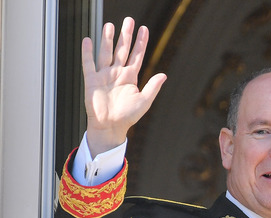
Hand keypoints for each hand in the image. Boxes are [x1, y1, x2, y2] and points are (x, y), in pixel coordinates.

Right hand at [83, 17, 165, 155]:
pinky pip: (89, 63)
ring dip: (108, 39)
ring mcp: (104, 75)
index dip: (141, 42)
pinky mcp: (91, 80)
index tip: (144, 29)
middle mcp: (117, 73)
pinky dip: (87, 52)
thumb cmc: (128, 117)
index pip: (137, 55)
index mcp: (130, 77)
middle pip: (122, 50)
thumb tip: (164, 75)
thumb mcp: (144, 101)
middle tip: (129, 20)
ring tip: (110, 25)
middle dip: (125, 35)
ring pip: (106, 53)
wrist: (110, 126)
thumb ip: (153, 87)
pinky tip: (88, 39)